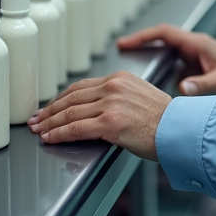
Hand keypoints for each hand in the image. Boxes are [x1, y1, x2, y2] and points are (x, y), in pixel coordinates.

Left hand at [28, 71, 170, 159]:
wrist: (179, 129)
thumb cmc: (164, 119)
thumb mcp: (140, 95)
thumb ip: (118, 96)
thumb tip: (96, 109)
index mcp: (120, 78)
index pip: (80, 86)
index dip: (60, 98)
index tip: (50, 106)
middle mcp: (113, 86)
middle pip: (70, 97)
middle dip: (49, 110)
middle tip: (36, 118)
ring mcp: (111, 104)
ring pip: (70, 113)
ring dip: (49, 123)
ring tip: (38, 129)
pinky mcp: (110, 123)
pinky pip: (76, 129)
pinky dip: (59, 134)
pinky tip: (50, 137)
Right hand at [117, 24, 215, 95]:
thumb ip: (203, 84)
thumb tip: (183, 89)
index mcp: (196, 43)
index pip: (165, 33)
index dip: (144, 36)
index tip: (126, 42)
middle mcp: (191, 45)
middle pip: (160, 38)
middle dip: (139, 42)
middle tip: (120, 48)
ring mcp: (190, 53)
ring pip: (163, 48)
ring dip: (147, 53)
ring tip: (129, 64)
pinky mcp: (190, 63)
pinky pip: (169, 59)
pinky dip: (157, 65)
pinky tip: (149, 80)